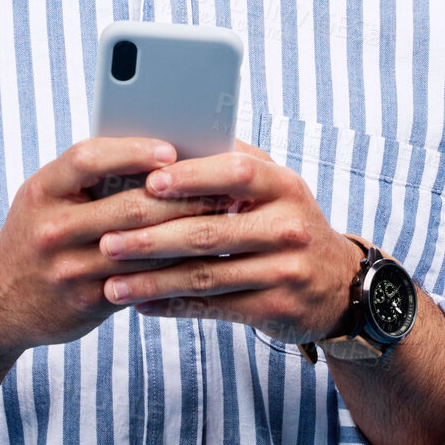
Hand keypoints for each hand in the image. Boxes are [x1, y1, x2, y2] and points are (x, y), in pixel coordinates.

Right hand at [0, 137, 234, 353]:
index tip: (170, 149)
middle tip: (224, 184)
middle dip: (180, 195)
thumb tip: (161, 153)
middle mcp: (52, 229)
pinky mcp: (87, 303)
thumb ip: (90, 177)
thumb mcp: (46, 196)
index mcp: (42, 190)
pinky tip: (206, 256)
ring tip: (226, 217)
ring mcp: (69, 269)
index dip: (131, 152)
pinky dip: (176, 267)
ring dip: (188, 232)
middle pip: (127, 207)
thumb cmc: (36, 232)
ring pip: (142, 248)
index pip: (87, 159)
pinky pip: (142, 282)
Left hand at [94, 139, 365, 345]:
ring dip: (152, 280)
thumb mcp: (275, 188)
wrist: (338, 283)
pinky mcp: (275, 309)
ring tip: (112, 282)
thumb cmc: (286, 222)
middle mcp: (288, 226)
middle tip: (106, 240)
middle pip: (209, 231)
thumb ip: (231, 163)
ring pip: (206, 276)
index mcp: (284, 186)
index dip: (191, 176)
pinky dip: (173, 306)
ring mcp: (285, 271)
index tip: (147, 181)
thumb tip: (170, 136)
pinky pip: (214, 307)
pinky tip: (141, 303)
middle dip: (151, 237)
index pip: (236, 172)